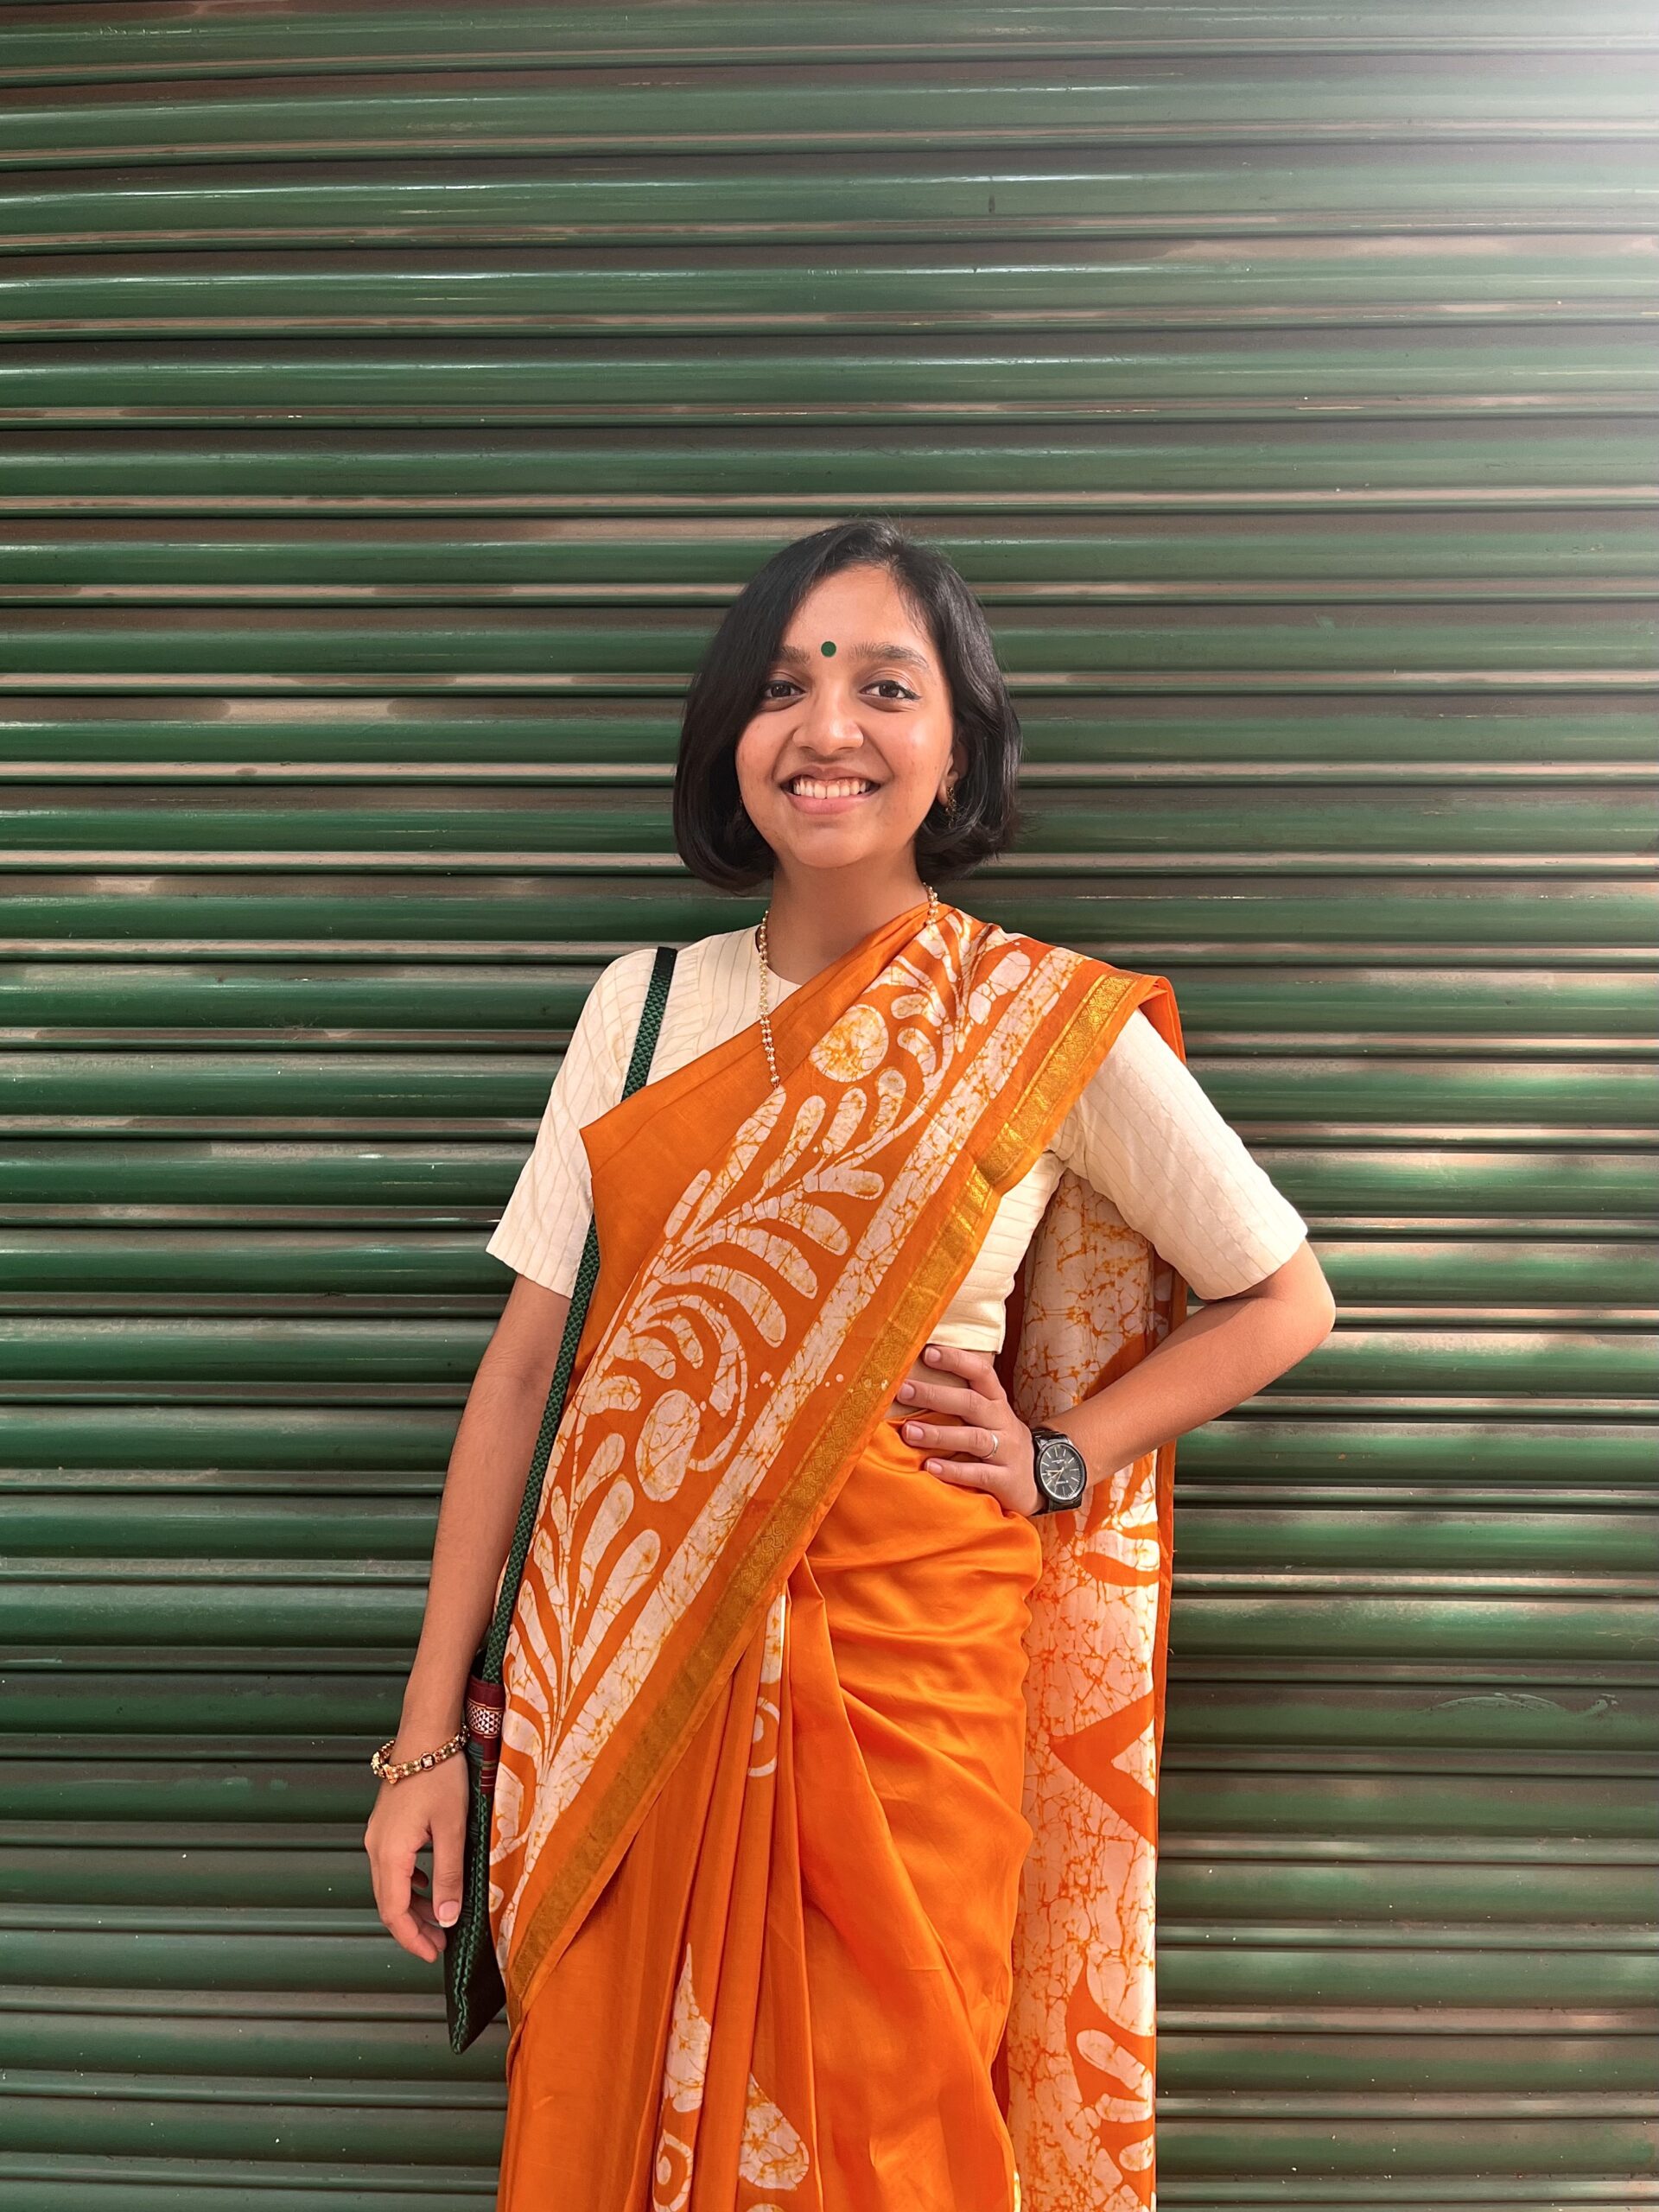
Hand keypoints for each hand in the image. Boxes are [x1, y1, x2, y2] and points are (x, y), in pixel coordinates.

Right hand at [363, 1732, 468, 1963]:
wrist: (426, 1735)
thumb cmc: (441, 1776)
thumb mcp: (452, 1829)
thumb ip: (449, 1876)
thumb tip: (447, 1918)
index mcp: (390, 1853)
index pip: (395, 1913)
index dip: (413, 1939)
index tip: (433, 1955)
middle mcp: (376, 1848)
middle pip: (389, 1903)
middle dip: (414, 1928)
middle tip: (440, 1944)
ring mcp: (377, 1836)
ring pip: (391, 1885)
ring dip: (414, 1906)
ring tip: (441, 1918)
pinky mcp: (385, 1825)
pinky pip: (393, 1866)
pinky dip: (410, 1883)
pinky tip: (429, 1883)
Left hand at [894, 1342, 1042, 1516]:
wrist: (1044, 1479)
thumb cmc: (1001, 1442)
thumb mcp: (990, 1418)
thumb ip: (961, 1401)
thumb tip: (914, 1382)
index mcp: (997, 1402)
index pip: (981, 1373)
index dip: (957, 1361)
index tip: (928, 1352)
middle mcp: (1003, 1422)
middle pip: (971, 1403)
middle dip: (935, 1395)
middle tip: (903, 1390)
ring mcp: (1007, 1451)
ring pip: (974, 1438)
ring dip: (939, 1434)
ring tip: (909, 1432)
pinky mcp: (1006, 1479)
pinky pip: (979, 1473)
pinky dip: (954, 1470)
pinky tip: (930, 1467)